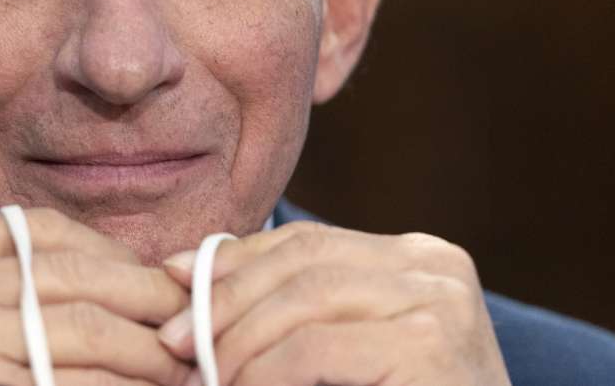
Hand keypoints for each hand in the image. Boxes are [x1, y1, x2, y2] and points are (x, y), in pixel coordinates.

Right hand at [0, 208, 192, 385]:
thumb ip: (4, 287)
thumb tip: (132, 277)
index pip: (45, 231)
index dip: (115, 256)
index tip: (159, 286)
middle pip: (75, 275)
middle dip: (148, 303)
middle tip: (194, 332)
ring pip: (87, 331)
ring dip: (149, 356)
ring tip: (183, 373)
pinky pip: (75, 384)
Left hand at [157, 221, 511, 385]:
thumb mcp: (340, 352)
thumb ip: (288, 311)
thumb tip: (184, 268)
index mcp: (418, 259)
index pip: (306, 241)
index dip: (234, 260)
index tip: (173, 281)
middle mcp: (436, 265)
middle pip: (301, 259)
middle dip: (225, 298)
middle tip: (174, 343)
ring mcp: (441, 302)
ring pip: (302, 298)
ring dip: (237, 341)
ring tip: (204, 378)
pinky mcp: (433, 346)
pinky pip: (316, 348)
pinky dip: (266, 374)